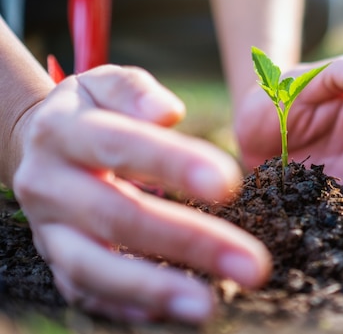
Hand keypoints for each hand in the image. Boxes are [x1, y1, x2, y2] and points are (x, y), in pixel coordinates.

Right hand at [12, 65, 270, 322]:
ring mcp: (49, 232)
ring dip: (155, 289)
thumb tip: (170, 112)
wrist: (38, 148)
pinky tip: (174, 313)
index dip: (173, 164)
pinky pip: (87, 293)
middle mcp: (50, 185)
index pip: (121, 146)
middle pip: (118, 216)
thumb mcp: (106, 84)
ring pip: (94, 268)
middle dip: (188, 241)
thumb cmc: (91, 113)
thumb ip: (136, 91)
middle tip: (252, 265)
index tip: (230, 184)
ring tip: (209, 306)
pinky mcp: (58, 264)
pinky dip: (128, 306)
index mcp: (64, 133)